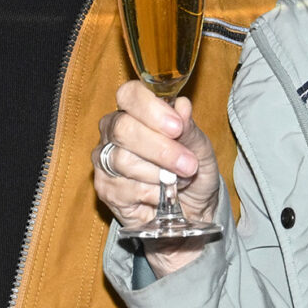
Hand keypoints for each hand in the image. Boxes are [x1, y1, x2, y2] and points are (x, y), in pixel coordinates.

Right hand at [94, 81, 221, 277]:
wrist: (192, 212)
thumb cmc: (193, 172)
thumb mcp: (201, 150)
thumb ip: (189, 129)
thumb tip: (181, 106)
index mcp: (136, 111)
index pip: (129, 95)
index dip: (150, 108)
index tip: (176, 127)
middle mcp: (114, 131)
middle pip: (123, 128)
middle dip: (159, 148)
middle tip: (187, 164)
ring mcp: (105, 160)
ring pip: (123, 160)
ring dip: (158, 174)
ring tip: (179, 182)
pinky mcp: (105, 188)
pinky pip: (124, 188)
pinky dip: (151, 194)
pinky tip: (162, 196)